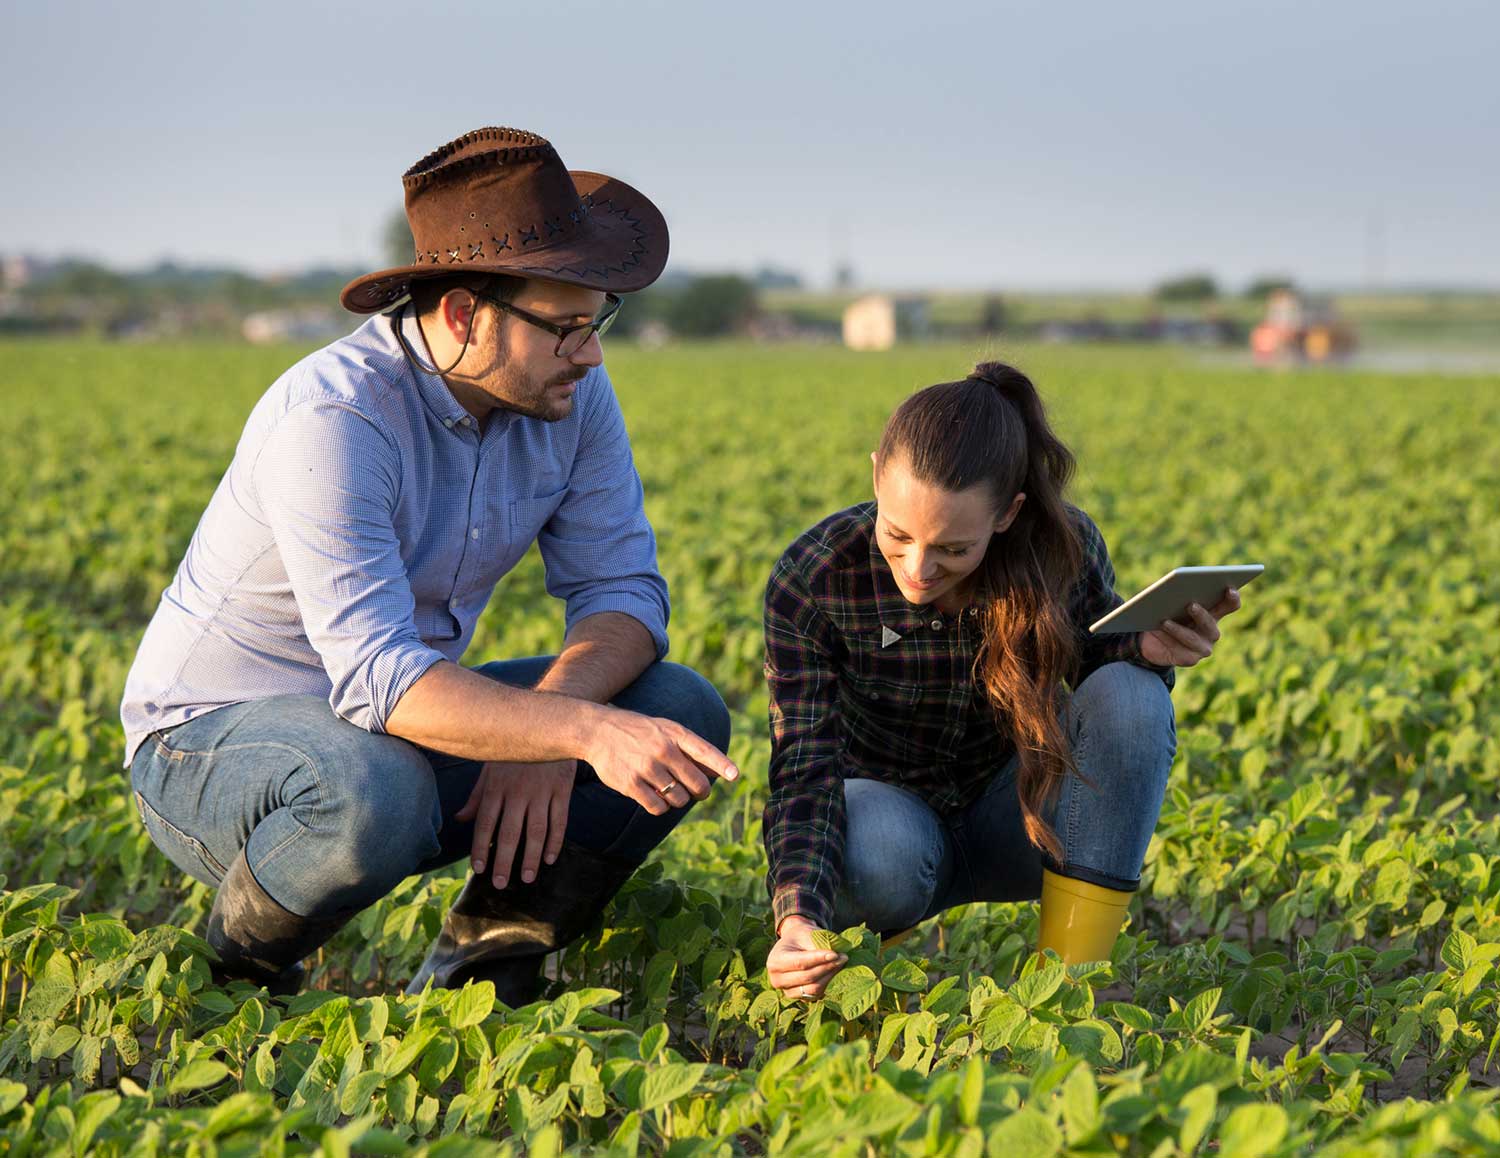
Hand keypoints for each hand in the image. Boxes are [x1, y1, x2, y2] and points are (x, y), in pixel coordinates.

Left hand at [456, 759, 575, 887]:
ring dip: (531, 856)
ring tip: (528, 878)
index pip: (485, 822)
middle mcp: (517, 790)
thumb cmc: (516, 750)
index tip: (479, 869)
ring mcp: (541, 791)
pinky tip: (550, 858)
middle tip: (501, 884)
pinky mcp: (562, 789)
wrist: (552, 723)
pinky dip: (555, 841)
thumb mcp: (492, 766)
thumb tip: (460, 819)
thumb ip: (477, 795)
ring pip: (535, 830)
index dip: (481, 847)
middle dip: (504, 860)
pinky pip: (559, 819)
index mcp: (496, 786)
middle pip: (509, 832)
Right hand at [582, 708, 738, 814]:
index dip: (721, 764)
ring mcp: (647, 768)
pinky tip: (656, 797)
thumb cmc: (638, 732)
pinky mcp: (631, 784)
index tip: (734, 775)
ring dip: (679, 800)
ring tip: (670, 790)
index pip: (704, 751)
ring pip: (679, 799)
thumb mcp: (665, 729)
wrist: (598, 731)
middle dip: (701, 792)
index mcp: (674, 734)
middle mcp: (663, 750)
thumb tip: (717, 772)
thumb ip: (690, 749)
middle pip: (697, 784)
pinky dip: (661, 807)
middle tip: (698, 792)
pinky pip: (658, 807)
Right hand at [768, 916, 846, 998]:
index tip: (836, 954)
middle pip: (807, 977)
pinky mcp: (799, 998)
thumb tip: (837, 955)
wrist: (795, 946)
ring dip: (830, 976)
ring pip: (813, 989)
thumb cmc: (801, 937)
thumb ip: (819, 944)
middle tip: (843, 957)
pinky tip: (834, 971)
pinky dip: (827, 983)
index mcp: (775, 961)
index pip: (800, 963)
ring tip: (841, 963)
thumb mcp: (807, 934)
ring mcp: (787, 991)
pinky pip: (816, 994)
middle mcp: (777, 980)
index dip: (818, 959)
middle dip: (827, 967)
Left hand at [1139, 587, 1241, 667]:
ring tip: (1164, 621)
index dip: (1232, 597)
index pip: (1230, 605)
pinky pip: (1178, 650)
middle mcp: (1212, 631)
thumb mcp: (1172, 603)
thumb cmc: (1166, 615)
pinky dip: (1166, 640)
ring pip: (1192, 638)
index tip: (1229, 588)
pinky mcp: (1190, 659)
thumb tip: (1172, 589)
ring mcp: (1203, 647)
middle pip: (1210, 622)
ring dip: (1178, 629)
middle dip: (1201, 614)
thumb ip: (1178, 595)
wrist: (1151, 641)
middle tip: (1190, 605)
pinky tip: (1158, 632)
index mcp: (1214, 613)